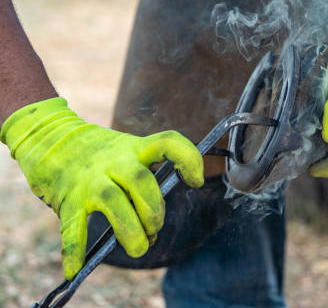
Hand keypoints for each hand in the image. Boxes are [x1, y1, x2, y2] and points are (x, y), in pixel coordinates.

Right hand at [0, 97, 202, 279]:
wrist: (50, 138)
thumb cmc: (101, 152)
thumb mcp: (128, 149)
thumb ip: (146, 173)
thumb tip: (157, 213)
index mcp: (134, 147)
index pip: (168, 142)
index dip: (188, 159)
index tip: (196, 181)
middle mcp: (113, 161)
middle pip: (141, 181)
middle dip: (154, 210)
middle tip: (155, 228)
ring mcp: (90, 180)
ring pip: (114, 203)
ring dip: (131, 230)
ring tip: (140, 246)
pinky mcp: (69, 199)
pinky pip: (72, 227)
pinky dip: (74, 250)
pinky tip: (75, 269)